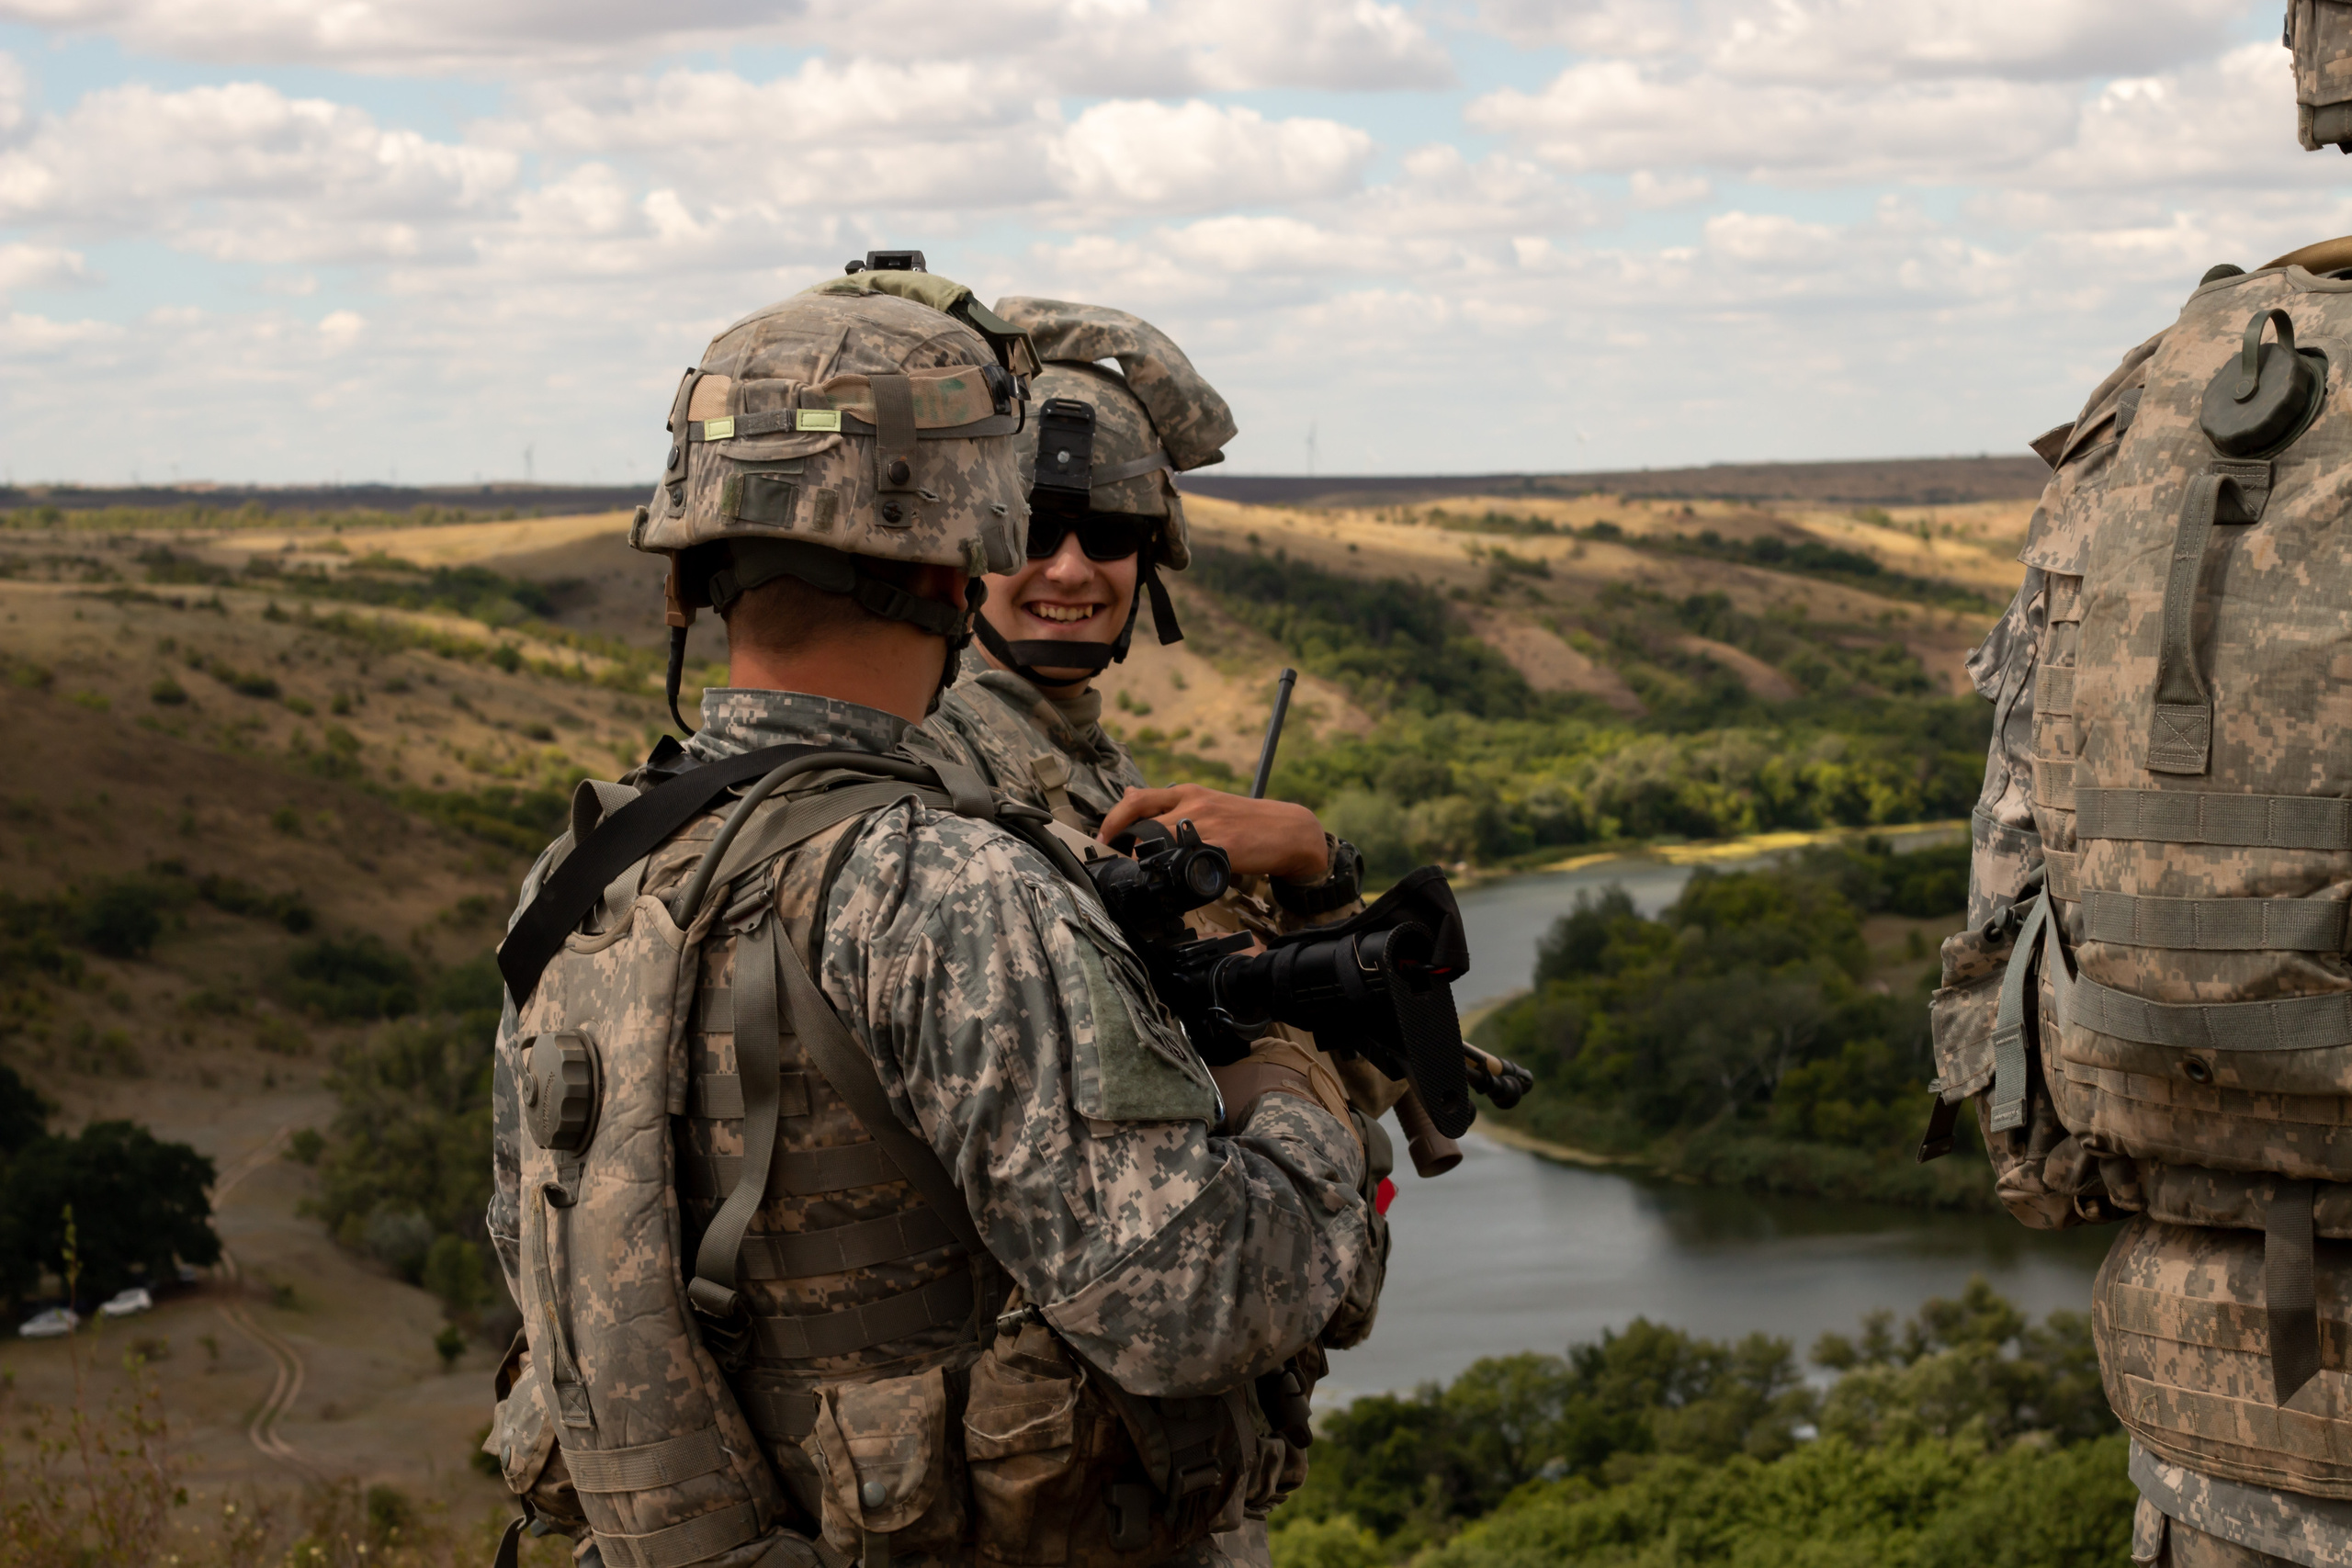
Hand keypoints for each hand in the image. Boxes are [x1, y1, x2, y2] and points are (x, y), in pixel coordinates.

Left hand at [1098, 785, 1329, 881]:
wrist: (1288, 830)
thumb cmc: (1245, 820)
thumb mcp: (1205, 801)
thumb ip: (1169, 802)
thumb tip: (1129, 794)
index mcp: (1187, 792)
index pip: (1137, 799)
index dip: (1112, 820)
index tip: (1100, 839)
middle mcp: (1193, 804)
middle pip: (1141, 821)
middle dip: (1120, 844)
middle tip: (1109, 862)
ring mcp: (1208, 825)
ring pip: (1160, 842)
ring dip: (1142, 860)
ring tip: (1136, 875)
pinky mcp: (1223, 847)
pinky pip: (1189, 862)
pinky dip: (1173, 874)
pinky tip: (1169, 883)